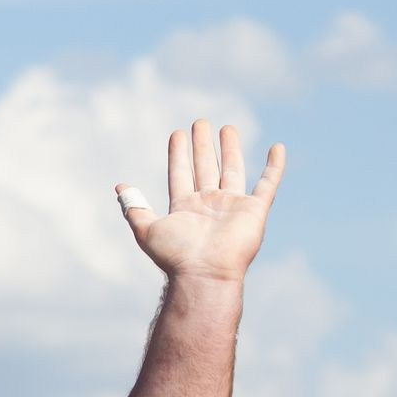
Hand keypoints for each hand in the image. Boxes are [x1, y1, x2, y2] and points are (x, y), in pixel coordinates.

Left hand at [118, 121, 283, 285]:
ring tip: (227, 127)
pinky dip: (274, 166)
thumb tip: (119, 186)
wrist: (204, 273)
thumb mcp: (146, 229)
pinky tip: (277, 147)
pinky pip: (268, 184)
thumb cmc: (175, 256)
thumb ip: (134, 207)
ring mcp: (233, 206)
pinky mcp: (255, 210)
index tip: (177, 133)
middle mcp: (209, 205)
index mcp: (186, 208)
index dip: (178, 154)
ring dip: (230, 149)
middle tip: (200, 123)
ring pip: (233, 170)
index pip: (181, 173)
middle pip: (206, 168)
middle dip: (202, 146)